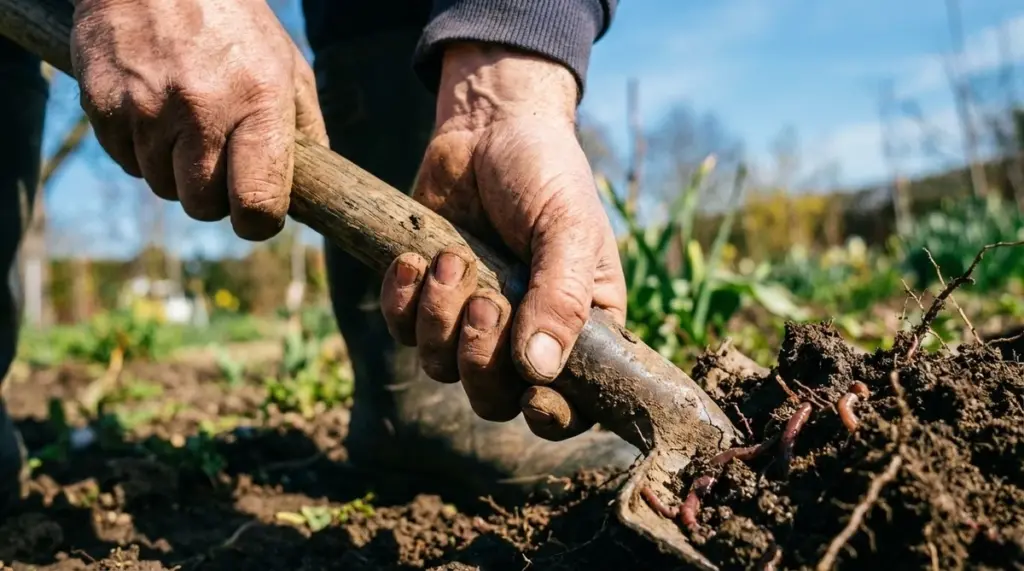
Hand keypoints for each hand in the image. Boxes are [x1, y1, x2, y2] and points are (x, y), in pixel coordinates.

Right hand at [70, 0, 327, 239]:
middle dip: (215, 196)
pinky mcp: (104, 106)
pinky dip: (142, 150)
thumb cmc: (233, 23)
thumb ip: (305, 131)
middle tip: (221, 162)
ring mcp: (148, 109)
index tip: (259, 213)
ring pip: (163, 187)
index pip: (257, 202)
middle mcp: (202, 109)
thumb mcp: (287, 67)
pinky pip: (127, 163)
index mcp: (258, 101)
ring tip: (187, 125)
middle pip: (204, 206)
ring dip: (176, 171)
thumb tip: (310, 193)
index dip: (259, 220)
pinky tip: (154, 110)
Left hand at [379, 44, 626, 440]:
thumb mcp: (567, 228)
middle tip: (485, 301)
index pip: (572, 404)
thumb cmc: (544, 173)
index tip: (533, 397)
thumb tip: (538, 371)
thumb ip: (560, 298)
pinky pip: (403, 331)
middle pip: (494, 398)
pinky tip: (411, 259)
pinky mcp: (427, 296)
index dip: (551, 417)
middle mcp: (525, 333)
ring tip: (449, 260)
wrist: (488, 125)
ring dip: (440, 319)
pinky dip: (402, 301)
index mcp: (577, 326)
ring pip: (443, 367)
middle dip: (481, 359)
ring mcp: (473, 318)